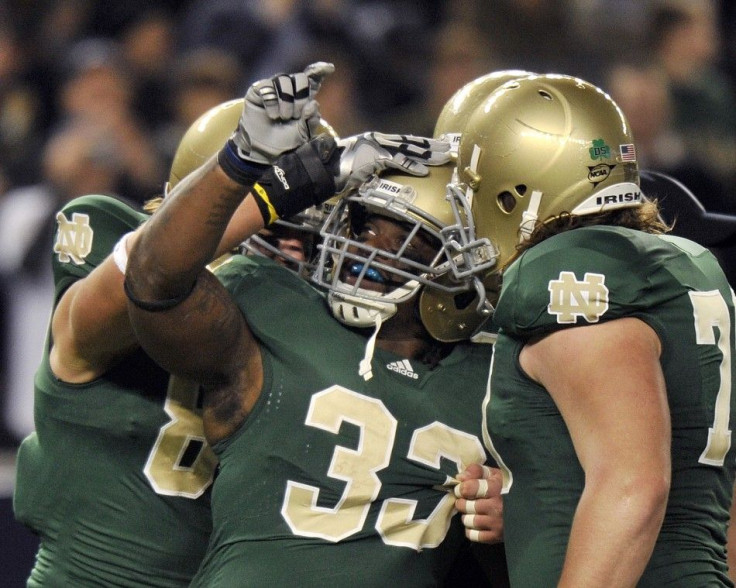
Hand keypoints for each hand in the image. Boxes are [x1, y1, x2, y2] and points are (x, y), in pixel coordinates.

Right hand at [233, 62, 334, 163]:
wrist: (263, 149)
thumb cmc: (285, 141)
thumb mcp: (303, 134)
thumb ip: (311, 121)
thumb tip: (313, 103)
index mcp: (304, 98)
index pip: (313, 78)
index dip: (320, 70)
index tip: (330, 68)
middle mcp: (290, 89)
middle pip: (301, 78)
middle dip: (301, 97)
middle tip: (294, 115)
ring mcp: (274, 88)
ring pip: (284, 80)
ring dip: (286, 101)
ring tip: (282, 117)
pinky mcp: (259, 90)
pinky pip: (267, 86)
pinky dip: (272, 102)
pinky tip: (272, 115)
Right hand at [334, 132, 450, 191]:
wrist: (322, 169)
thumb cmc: (337, 170)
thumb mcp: (359, 166)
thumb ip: (373, 167)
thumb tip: (382, 176)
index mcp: (375, 140)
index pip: (403, 141)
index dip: (421, 143)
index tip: (436, 145)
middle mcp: (378, 139)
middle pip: (410, 142)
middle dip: (430, 145)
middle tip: (448, 147)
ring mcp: (376, 146)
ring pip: (408, 149)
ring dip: (428, 154)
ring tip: (444, 157)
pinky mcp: (373, 156)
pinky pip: (397, 161)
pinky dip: (411, 166)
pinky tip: (424, 171)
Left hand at [454, 464, 503, 543]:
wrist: (528, 509)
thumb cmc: (507, 488)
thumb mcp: (494, 474)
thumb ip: (476, 471)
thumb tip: (460, 478)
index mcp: (496, 488)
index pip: (468, 488)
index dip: (461, 489)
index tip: (461, 489)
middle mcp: (496, 507)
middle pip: (466, 506)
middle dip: (462, 503)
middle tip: (465, 501)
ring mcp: (497, 523)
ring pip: (468, 521)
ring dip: (466, 516)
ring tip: (472, 512)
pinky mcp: (496, 536)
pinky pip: (473, 535)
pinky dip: (471, 530)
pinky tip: (477, 524)